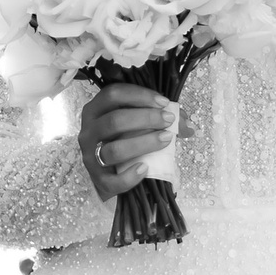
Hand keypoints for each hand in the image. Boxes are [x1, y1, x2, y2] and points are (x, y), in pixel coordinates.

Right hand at [77, 84, 175, 202]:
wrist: (110, 172)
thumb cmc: (124, 139)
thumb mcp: (138, 123)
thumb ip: (160, 118)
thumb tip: (186, 124)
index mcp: (96, 109)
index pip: (113, 94)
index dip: (140, 96)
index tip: (164, 103)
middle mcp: (89, 130)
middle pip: (115, 120)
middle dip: (146, 118)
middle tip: (168, 120)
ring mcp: (90, 155)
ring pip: (113, 150)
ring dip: (143, 144)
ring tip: (165, 140)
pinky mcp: (96, 178)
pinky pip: (111, 180)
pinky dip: (129, 176)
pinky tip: (144, 168)